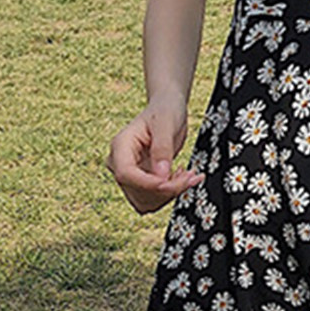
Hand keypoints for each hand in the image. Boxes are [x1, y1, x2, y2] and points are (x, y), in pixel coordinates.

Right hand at [106, 101, 202, 215]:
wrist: (167, 110)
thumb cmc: (165, 111)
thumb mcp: (166, 124)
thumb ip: (163, 149)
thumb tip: (161, 175)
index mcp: (120, 146)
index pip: (125, 174)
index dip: (147, 183)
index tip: (169, 181)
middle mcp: (121, 163)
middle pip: (137, 190)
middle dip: (166, 188)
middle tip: (190, 176)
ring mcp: (131, 174)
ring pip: (145, 200)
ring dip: (170, 194)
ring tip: (189, 176)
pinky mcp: (142, 181)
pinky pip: (154, 198)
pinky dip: (171, 194)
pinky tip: (184, 178)